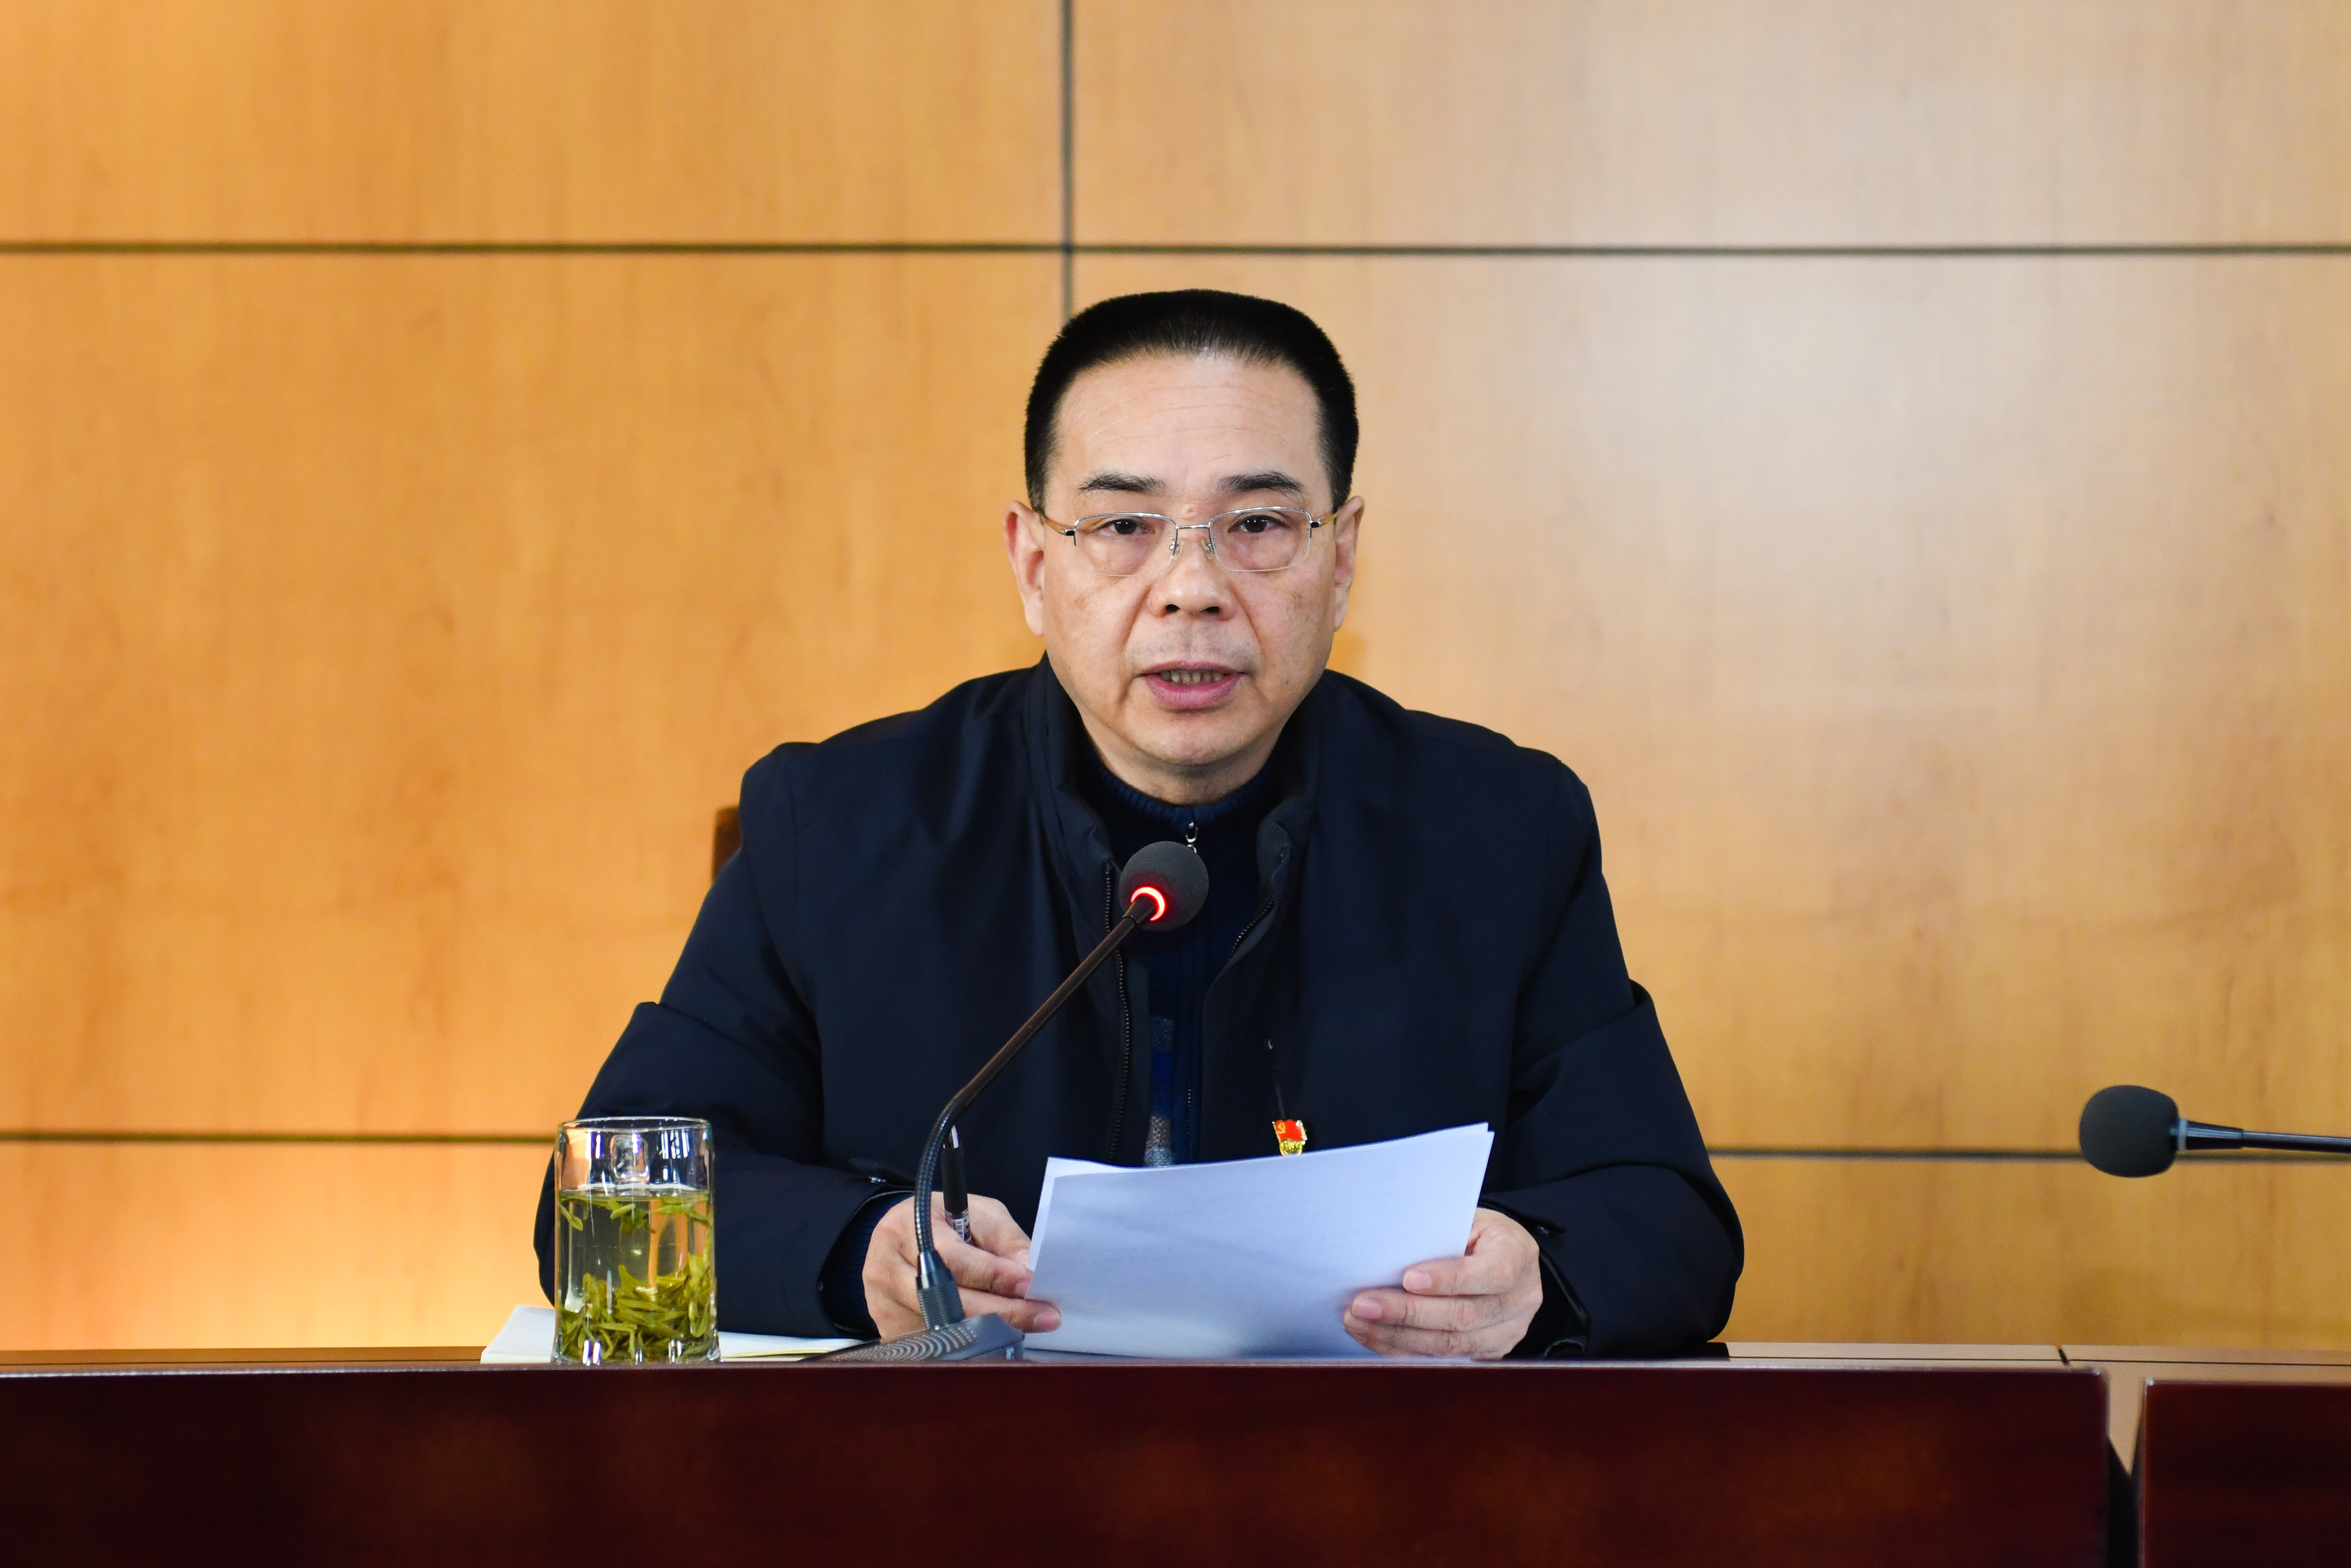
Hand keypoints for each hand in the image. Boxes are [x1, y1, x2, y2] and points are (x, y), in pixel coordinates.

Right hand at [862, 1192, 1061, 1339]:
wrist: (899, 1240)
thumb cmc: (942, 1223)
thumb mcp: (976, 1214)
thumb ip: (1003, 1238)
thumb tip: (1028, 1269)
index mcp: (907, 1227)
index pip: (955, 1259)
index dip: (996, 1275)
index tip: (1030, 1285)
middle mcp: (887, 1268)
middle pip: (950, 1300)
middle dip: (1002, 1310)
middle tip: (1042, 1315)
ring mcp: (883, 1304)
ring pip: (945, 1328)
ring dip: (991, 1330)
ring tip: (1026, 1325)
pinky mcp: (888, 1331)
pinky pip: (935, 1346)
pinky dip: (969, 1344)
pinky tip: (995, 1338)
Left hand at [1343, 1207, 1543, 1358]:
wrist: (1507, 1258)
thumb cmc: (1478, 1233)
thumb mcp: (1468, 1219)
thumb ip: (1438, 1235)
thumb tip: (1386, 1253)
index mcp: (1518, 1256)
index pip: (1490, 1273)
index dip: (1448, 1279)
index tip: (1407, 1278)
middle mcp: (1520, 1300)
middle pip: (1463, 1316)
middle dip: (1407, 1313)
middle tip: (1361, 1305)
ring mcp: (1508, 1332)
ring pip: (1450, 1345)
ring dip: (1397, 1336)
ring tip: (1358, 1322)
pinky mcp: (1488, 1353)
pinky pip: (1442, 1358)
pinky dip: (1404, 1350)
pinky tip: (1375, 1337)